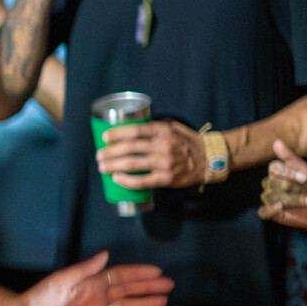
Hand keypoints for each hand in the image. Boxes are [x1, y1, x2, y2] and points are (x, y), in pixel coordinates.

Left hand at [18, 250, 171, 305]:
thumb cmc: (41, 298)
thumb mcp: (62, 279)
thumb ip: (85, 269)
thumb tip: (106, 254)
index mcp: (91, 283)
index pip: (120, 276)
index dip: (139, 273)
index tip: (158, 271)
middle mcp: (97, 297)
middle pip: (128, 291)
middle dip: (148, 287)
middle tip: (169, 285)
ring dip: (144, 304)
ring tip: (164, 301)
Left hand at [96, 118, 210, 188]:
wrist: (208, 159)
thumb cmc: (185, 142)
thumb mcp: (173, 127)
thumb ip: (154, 126)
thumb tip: (128, 124)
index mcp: (163, 131)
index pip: (136, 131)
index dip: (117, 134)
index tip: (105, 137)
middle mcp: (163, 146)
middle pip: (130, 148)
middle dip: (110, 152)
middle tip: (99, 155)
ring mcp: (165, 163)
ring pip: (133, 164)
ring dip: (113, 165)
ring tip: (102, 166)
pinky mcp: (166, 178)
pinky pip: (143, 181)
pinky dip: (127, 181)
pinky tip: (117, 179)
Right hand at [258, 139, 306, 229]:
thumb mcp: (304, 170)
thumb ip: (289, 157)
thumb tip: (276, 142)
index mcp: (276, 172)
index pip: (274, 168)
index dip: (288, 173)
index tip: (304, 179)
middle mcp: (270, 184)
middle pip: (273, 182)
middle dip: (293, 188)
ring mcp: (268, 198)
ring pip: (272, 196)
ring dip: (293, 200)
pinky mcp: (269, 212)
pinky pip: (264, 211)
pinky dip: (271, 209)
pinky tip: (281, 207)